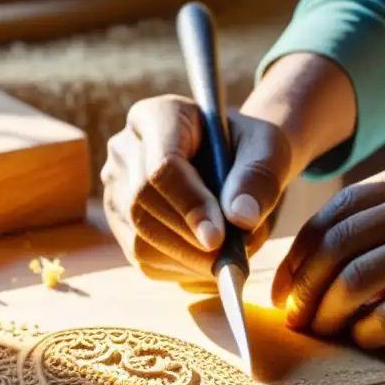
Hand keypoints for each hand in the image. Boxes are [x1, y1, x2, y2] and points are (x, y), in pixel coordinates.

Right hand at [101, 95, 293, 287]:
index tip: (218, 237)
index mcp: (158, 116)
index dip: (189, 205)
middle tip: (231, 256)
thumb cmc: (252, 149)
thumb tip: (241, 218)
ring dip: (187, 259)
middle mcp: (125, 149)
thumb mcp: (268, 151)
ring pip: (139, 238)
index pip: (162, 165)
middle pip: (143, 204)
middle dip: (189, 239)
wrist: (237, 162)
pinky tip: (208, 260)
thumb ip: (259, 177)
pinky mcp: (121, 222)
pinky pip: (143, 258)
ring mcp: (116, 187)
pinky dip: (180, 269)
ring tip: (227, 256)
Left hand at [272, 152, 384, 348]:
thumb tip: (321, 260)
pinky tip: (366, 339)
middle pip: (339, 243)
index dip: (302, 252)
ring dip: (329, 311)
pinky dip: (368, 331)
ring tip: (323, 332)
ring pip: (358, 277)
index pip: (338, 210)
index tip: (286, 285)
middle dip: (305, 285)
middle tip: (295, 316)